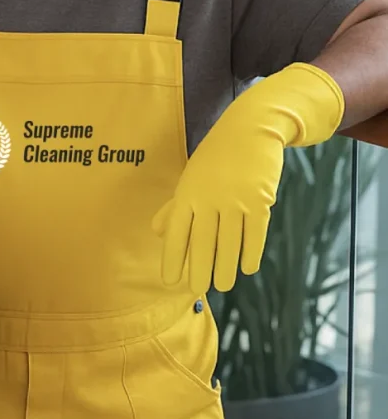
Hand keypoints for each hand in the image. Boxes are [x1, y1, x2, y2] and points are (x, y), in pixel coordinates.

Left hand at [153, 63, 343, 294]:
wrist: (251, 128)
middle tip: (198, 290)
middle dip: (199, 270)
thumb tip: (157, 232)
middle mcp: (209, 198)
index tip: (171, 281)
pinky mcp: (260, 200)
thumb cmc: (216, 156)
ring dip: (226, 268)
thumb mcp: (191, 176)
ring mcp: (236, 200)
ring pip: (229, 244)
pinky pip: (254, 235)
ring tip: (223, 285)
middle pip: (203, 243)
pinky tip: (247, 268)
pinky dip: (250, 254)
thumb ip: (175, 206)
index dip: (173, 258)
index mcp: (188, 193)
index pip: (177, 233)